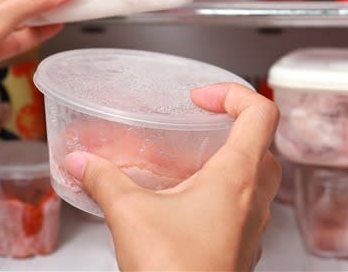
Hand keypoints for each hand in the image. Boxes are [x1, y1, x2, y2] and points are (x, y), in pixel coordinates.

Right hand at [65, 83, 280, 270]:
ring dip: (233, 163)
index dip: (234, 93)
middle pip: (265, 146)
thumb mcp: (130, 213)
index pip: (262, 113)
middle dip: (237, 127)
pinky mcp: (241, 251)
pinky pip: (245, 212)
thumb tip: (82, 162)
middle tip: (204, 126)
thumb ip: (104, 179)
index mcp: (238, 178)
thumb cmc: (175, 271)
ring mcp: (252, 229)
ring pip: (259, 181)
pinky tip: (188, 207)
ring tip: (192, 164)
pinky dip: (225, 197)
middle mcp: (254, 201)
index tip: (201, 99)